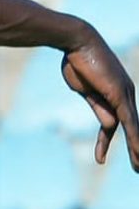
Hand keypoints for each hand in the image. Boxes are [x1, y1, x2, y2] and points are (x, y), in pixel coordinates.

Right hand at [62, 29, 138, 166]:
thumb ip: (98, 105)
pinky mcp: (120, 96)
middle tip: (138, 166)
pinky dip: (135, 139)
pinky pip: (130, 122)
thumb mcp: (85, 89)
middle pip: (132, 127)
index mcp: (115, 93)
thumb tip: (111, 125)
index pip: (115, 122)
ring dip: (137, 149)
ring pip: (134, 128)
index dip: (106, 141)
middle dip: (134, 148)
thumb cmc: (76, 60)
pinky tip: (138, 152)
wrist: (76, 42)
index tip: (100, 157)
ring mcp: (125, 95)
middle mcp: (125, 94)